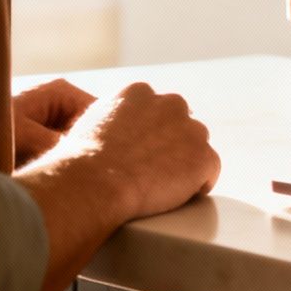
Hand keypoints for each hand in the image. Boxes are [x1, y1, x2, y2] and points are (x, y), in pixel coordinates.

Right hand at [12, 82, 220, 290]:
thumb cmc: (81, 162)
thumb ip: (106, 122)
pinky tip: (175, 197)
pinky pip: (209, 174)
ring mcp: (190, 129)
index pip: (156, 111)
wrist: (94, 181)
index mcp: (139, 92)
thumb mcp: (87, 125)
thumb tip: (104, 137)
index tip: (139, 155)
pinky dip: (197, 186)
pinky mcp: (204, 157)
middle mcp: (170, 103)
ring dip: (183, 167)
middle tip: (150, 175)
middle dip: (170, 147)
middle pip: (180, 126)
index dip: (150, 136)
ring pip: (195, 150)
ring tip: (158, 188)